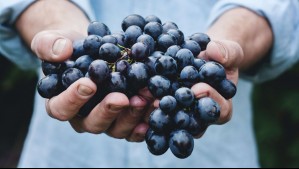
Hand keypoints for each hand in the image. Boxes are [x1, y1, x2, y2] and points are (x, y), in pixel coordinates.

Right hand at [32, 30, 153, 141]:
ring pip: (117, 128)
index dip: (73, 99)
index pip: (61, 108)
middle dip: (108, 111)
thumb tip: (62, 51)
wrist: (93, 50)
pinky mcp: (125, 119)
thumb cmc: (70, 48)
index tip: (88, 84)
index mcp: (61, 103)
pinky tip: (156, 109)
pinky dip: (146, 121)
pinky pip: (135, 128)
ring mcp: (107, 120)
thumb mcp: (52, 40)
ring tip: (146, 98)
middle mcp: (83, 117)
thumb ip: (49, 45)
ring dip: (132, 115)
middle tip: (122, 98)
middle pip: (93, 123)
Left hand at [150, 40, 243, 138]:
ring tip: (146, 99)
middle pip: (192, 122)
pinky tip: (136, 95)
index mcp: (221, 107)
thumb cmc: (220, 57)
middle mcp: (200, 117)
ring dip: (158, 111)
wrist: (203, 56)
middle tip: (164, 101)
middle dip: (178, 111)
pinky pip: (158, 110)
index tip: (198, 87)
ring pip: (172, 120)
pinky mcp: (166, 108)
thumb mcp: (229, 51)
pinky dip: (147, 102)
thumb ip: (227, 52)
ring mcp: (182, 114)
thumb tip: (214, 51)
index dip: (210, 100)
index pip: (220, 110)